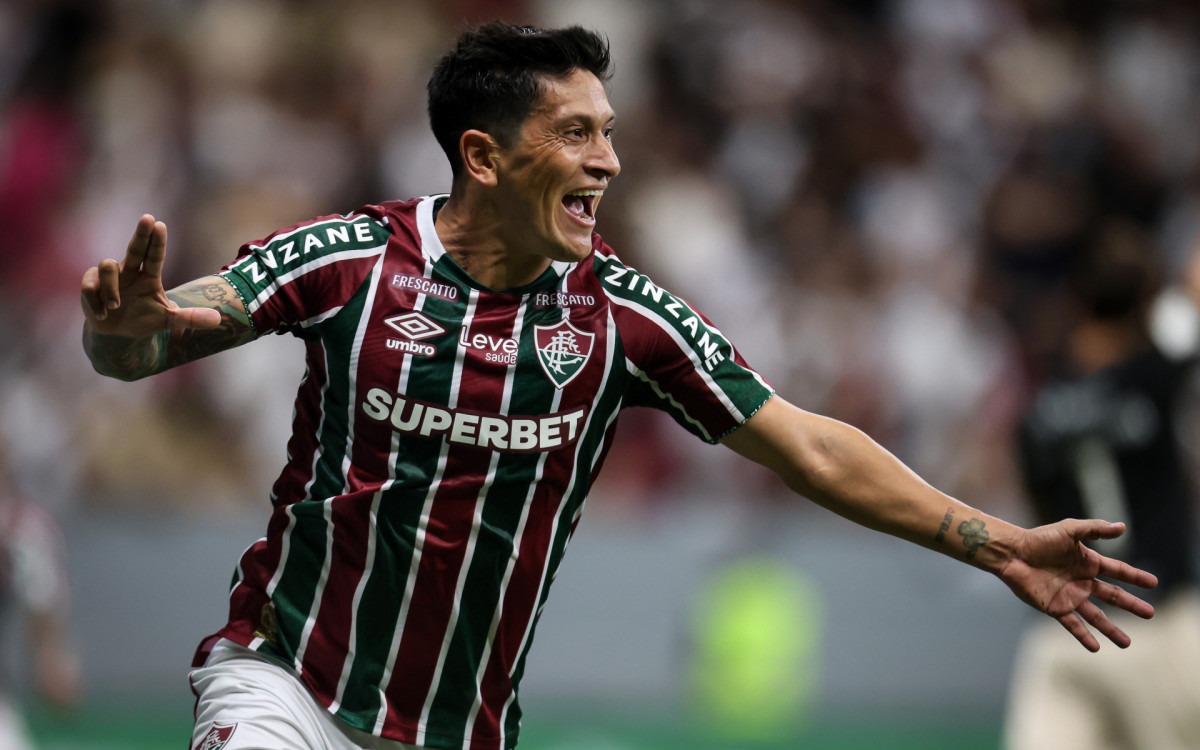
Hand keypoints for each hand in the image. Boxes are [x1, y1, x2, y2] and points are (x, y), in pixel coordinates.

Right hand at [80, 214, 220, 336]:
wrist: (117, 334)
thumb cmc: (143, 320)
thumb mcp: (169, 320)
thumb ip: (190, 318)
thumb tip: (218, 321)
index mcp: (149, 276)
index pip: (154, 255)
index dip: (157, 241)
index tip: (160, 224)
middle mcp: (129, 270)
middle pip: (134, 248)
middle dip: (141, 234)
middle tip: (148, 218)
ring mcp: (109, 277)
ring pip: (107, 266)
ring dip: (111, 289)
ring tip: (115, 306)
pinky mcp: (90, 285)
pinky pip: (90, 285)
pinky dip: (96, 300)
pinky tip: (102, 313)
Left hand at [999, 519, 1156, 650]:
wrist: (1013, 554)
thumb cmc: (1039, 539)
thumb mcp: (1069, 530)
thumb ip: (1095, 529)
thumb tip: (1122, 527)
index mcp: (1088, 563)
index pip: (1118, 571)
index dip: (1135, 577)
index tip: (1153, 583)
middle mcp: (1082, 582)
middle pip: (1112, 596)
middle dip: (1131, 605)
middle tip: (1150, 614)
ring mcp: (1070, 596)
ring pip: (1096, 616)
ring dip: (1111, 629)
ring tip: (1127, 643)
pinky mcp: (1055, 607)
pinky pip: (1073, 625)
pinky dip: (1084, 636)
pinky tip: (1096, 647)